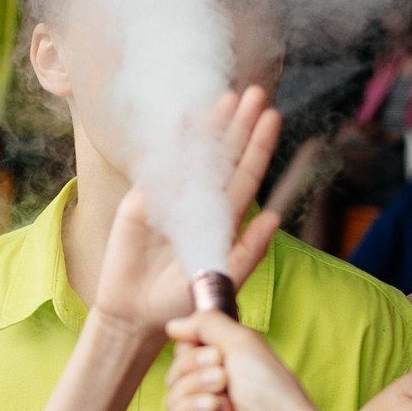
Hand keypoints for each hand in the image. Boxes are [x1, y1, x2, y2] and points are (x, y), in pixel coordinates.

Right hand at [95, 87, 283, 337]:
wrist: (136, 316)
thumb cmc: (181, 300)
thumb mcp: (221, 278)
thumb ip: (247, 250)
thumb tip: (275, 217)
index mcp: (222, 218)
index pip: (245, 175)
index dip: (258, 147)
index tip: (271, 117)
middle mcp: (198, 202)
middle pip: (223, 157)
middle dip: (239, 126)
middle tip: (255, 95)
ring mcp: (168, 198)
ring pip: (192, 156)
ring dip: (209, 128)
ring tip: (227, 100)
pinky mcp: (140, 201)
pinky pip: (156, 169)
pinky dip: (168, 146)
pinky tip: (182, 122)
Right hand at [164, 309, 344, 410]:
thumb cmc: (270, 389)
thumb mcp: (242, 341)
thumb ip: (206, 324)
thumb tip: (173, 325)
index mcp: (228, 362)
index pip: (188, 347)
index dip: (192, 345)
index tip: (209, 347)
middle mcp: (215, 385)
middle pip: (177, 367)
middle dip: (194, 365)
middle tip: (222, 372)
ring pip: (173, 391)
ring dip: (195, 387)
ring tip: (222, 393)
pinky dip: (192, 409)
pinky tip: (213, 410)